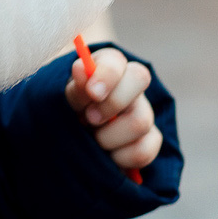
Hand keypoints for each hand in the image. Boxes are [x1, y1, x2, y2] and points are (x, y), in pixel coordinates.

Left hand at [66, 45, 161, 173]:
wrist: (76, 135)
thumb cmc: (72, 110)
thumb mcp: (68, 98)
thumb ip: (76, 87)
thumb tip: (81, 68)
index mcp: (109, 66)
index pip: (116, 61)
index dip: (106, 75)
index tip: (92, 93)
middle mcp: (132, 84)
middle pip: (139, 79)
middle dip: (111, 104)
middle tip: (89, 119)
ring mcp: (144, 111)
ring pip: (141, 121)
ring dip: (109, 136)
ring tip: (93, 139)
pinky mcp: (149, 140)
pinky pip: (144, 150)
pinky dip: (121, 157)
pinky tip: (107, 155)